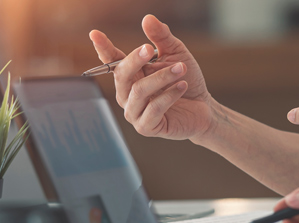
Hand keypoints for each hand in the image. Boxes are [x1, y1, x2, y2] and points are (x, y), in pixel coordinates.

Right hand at [89, 14, 215, 140]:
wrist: (203, 108)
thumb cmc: (186, 80)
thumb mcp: (175, 54)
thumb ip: (161, 37)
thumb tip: (147, 19)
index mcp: (130, 76)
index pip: (112, 61)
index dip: (103, 48)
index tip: (94, 34)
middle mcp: (127, 94)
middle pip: (122, 75)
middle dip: (135, 60)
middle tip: (151, 49)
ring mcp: (134, 112)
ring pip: (139, 91)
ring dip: (162, 77)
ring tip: (181, 69)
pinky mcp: (146, 127)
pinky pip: (153, 108)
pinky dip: (169, 95)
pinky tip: (182, 86)